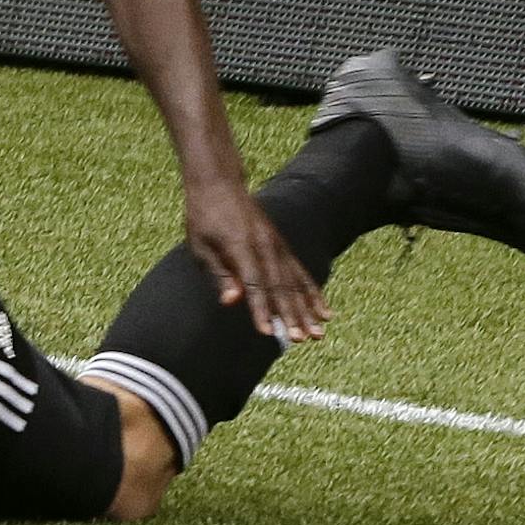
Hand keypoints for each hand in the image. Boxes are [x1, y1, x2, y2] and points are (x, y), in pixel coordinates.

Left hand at [184, 178, 332, 342]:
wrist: (219, 184)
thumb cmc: (204, 218)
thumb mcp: (201, 246)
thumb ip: (219, 274)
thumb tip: (232, 302)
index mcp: (241, 247)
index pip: (254, 284)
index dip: (261, 309)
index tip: (268, 333)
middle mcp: (265, 247)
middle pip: (280, 287)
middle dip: (291, 316)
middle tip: (302, 340)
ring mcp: (277, 245)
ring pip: (295, 283)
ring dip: (307, 310)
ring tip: (319, 334)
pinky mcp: (283, 246)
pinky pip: (301, 273)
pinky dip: (313, 293)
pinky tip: (324, 312)